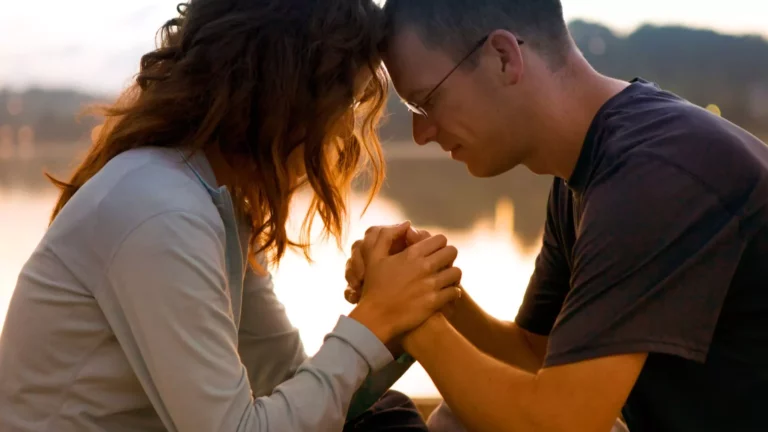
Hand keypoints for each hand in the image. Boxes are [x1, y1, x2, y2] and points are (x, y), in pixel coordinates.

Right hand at [348, 222, 462, 344]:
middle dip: (448, 257)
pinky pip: (455, 292)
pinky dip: (453, 292)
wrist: (376, 317)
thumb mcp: (374, 257)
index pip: (440, 239)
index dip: (439, 244)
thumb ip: (387, 236)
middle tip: (442, 264)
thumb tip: (407, 224)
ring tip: (446, 279)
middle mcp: (424, 267)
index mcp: (412, 254)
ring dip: (452, 275)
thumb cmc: (374, 287)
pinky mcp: (434, 302)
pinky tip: (447, 294)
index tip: (434, 252)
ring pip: (456, 272)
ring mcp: (431, 285)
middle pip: (452, 252)